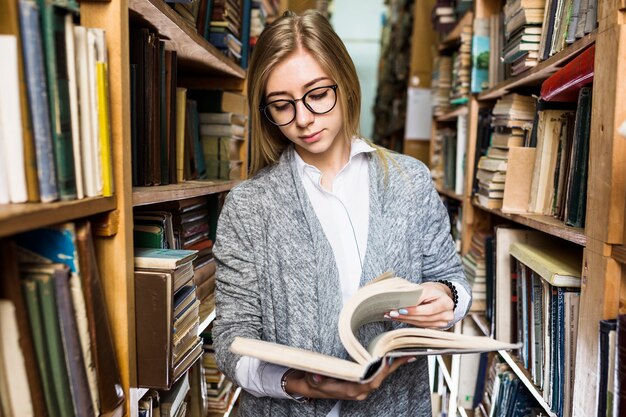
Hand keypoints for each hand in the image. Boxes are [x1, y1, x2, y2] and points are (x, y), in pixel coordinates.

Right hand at [283, 357, 413, 400]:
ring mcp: (362, 388)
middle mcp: (359, 391)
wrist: (311, 387)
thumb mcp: (312, 379)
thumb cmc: (314, 382)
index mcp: (350, 391)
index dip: (379, 373)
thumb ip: (315, 378)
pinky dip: (387, 366)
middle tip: (406, 354)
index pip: (369, 383)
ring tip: (406, 353)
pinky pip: (378, 374)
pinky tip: (396, 358)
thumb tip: (317, 375)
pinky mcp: (362, 383)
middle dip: (393, 367)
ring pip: (381, 376)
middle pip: (380, 378)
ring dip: (393, 365)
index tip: (387, 361)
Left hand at [384, 281, 453, 328]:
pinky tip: (399, 318)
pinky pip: (420, 326)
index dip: (415, 311)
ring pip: (421, 324)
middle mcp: (446, 315)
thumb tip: (402, 303)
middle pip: (424, 318)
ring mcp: (442, 323)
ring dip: (405, 320)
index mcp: (446, 303)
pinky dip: (408, 322)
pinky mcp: (435, 327)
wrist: (440, 295)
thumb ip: (416, 297)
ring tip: (392, 316)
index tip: (402, 309)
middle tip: (392, 313)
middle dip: (406, 316)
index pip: (429, 310)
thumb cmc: (432, 291)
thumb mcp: (426, 289)